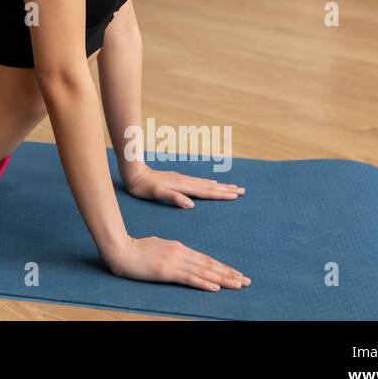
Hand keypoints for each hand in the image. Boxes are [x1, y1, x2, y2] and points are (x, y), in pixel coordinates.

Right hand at [103, 234, 249, 291]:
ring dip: (223, 279)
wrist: (121, 249)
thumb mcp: (158, 245)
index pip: (205, 259)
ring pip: (204, 272)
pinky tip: (215, 288)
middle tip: (246, 281)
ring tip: (238, 284)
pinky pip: (189, 278)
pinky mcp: (167, 271)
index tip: (236, 273)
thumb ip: (171, 251)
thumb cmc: (136, 248)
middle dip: (229, 274)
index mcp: (179, 247)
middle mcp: (180, 253)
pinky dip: (204, 283)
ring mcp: (175, 262)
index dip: (222, 268)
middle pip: (209, 265)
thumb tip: (180, 255)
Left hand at [121, 163, 244, 208]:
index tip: (236, 195)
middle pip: (210, 186)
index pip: (206, 192)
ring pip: (206, 183)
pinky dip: (209, 183)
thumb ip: (174, 198)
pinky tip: (212, 182)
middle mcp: (186, 181)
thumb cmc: (144, 187)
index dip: (221, 194)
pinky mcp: (179, 179)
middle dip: (226, 189)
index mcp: (183, 187)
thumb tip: (191, 204)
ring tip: (233, 187)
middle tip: (243, 191)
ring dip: (220, 186)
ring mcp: (183, 179)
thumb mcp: (157, 194)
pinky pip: (199, 182)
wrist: (134, 174)